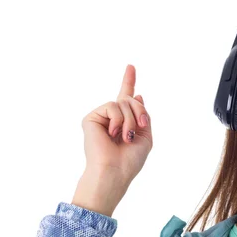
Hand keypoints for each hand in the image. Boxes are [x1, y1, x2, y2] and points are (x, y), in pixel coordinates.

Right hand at [80, 64, 153, 185]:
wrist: (115, 171)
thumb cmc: (130, 160)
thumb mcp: (145, 136)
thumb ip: (142, 115)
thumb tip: (137, 94)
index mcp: (125, 122)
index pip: (126, 98)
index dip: (129, 81)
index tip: (131, 66)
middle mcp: (112, 117)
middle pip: (131, 99)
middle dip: (140, 112)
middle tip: (141, 126)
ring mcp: (101, 117)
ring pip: (123, 102)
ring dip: (131, 120)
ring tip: (125, 137)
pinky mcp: (91, 118)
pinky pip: (112, 106)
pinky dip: (119, 119)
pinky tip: (113, 133)